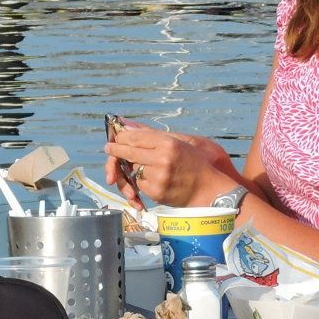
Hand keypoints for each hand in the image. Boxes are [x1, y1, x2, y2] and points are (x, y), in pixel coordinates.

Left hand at [104, 123, 234, 207]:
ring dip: (135, 167)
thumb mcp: (180, 143)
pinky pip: (139, 184)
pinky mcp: (156, 192)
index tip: (116, 136)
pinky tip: (155, 179)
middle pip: (130, 152)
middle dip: (116, 149)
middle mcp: (162, 159)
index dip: (123, 136)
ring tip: (147, 166)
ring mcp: (158, 177)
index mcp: (169, 143)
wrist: (209, 190)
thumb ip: (154, 134)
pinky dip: (142, 181)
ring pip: (134, 169)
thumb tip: (130, 125)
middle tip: (109, 147)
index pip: (137, 137)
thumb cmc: (195, 164)